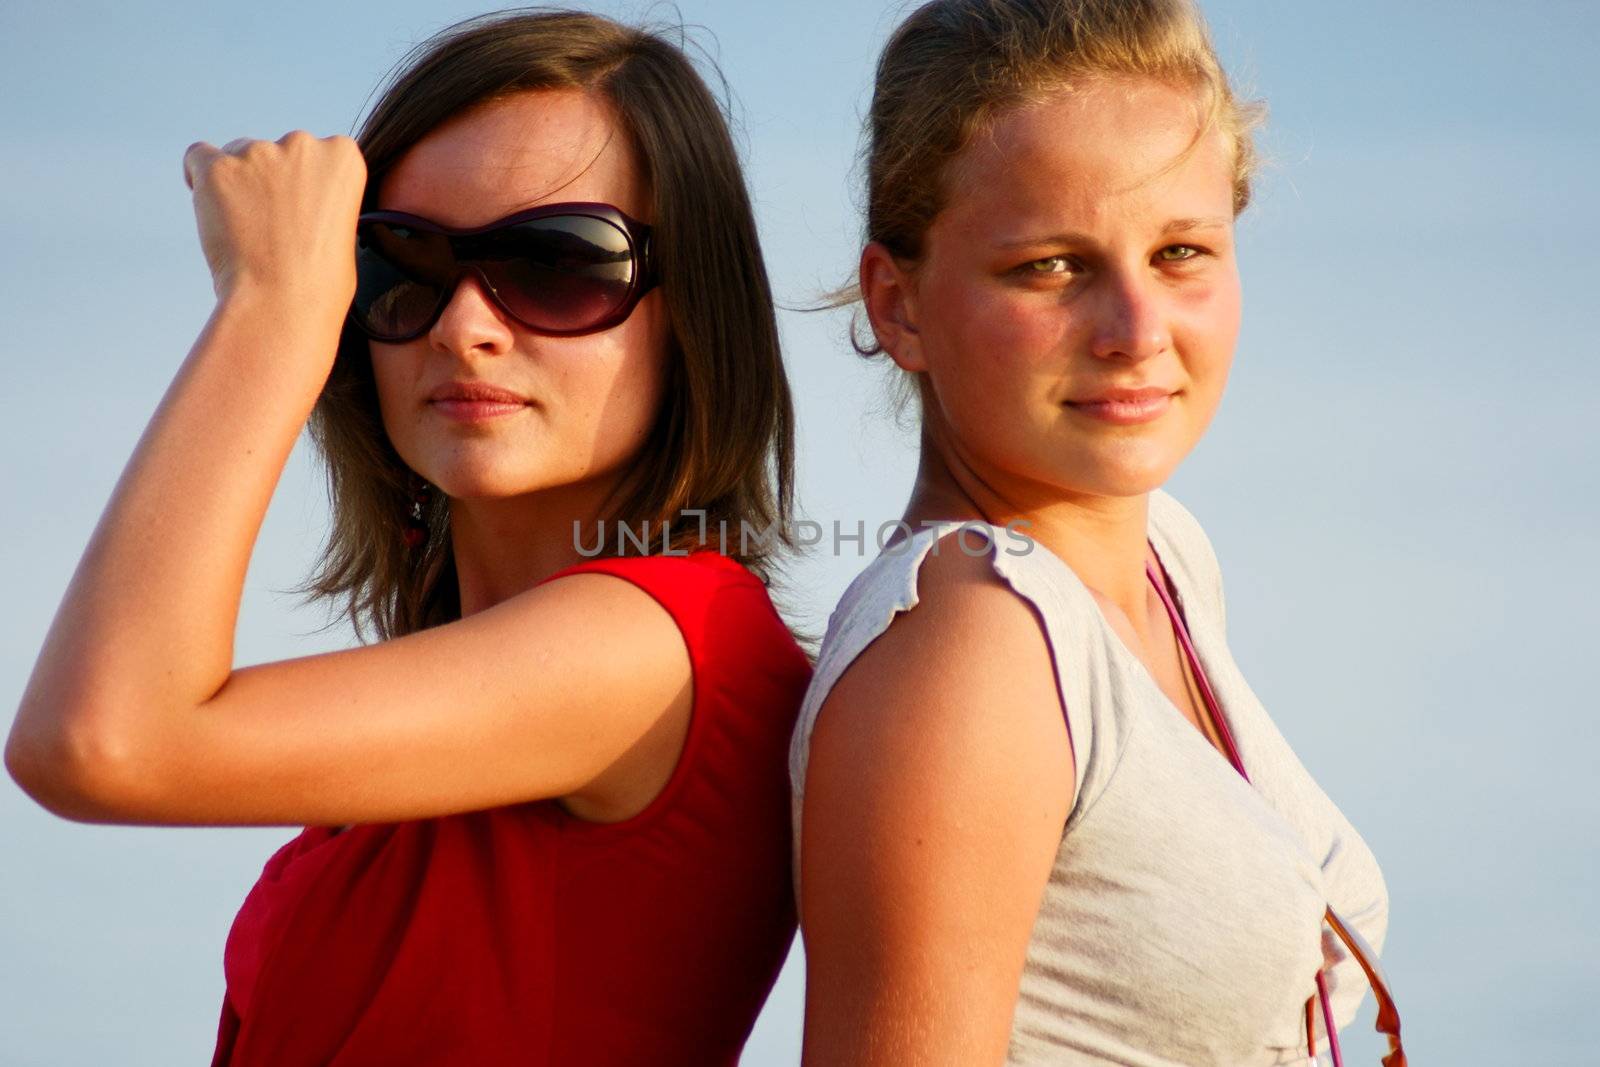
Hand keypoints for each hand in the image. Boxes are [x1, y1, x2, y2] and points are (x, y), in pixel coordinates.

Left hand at [182, 131, 366, 309]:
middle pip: (276, 150)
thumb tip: (287, 191)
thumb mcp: (340, 225)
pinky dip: (200, 178)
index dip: (305, 181)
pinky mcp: (217, 167)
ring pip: (238, 154)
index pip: (318, 151)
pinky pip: (198, 157)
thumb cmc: (319, 280)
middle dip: (271, 180)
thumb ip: (319, 195)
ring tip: (244, 231)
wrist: (284, 302)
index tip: (301, 210)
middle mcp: (302, 145)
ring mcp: (258, 153)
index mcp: (342, 156)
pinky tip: (210, 206)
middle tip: (270, 225)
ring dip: (238, 183)